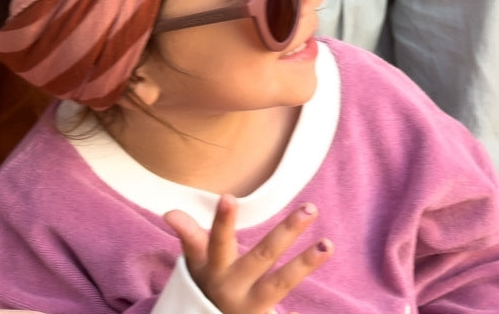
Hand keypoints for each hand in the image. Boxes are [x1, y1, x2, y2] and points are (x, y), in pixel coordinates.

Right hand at [164, 194, 331, 313]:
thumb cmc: (206, 285)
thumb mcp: (195, 263)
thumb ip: (189, 236)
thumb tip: (169, 213)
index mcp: (214, 269)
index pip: (217, 241)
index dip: (223, 222)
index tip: (229, 197)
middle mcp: (234, 288)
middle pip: (262, 257)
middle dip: (286, 233)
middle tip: (310, 209)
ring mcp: (252, 307)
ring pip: (281, 284)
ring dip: (305, 264)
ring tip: (328, 244)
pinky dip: (299, 310)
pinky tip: (317, 293)